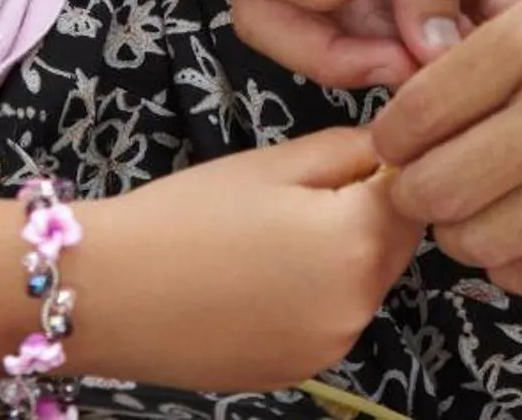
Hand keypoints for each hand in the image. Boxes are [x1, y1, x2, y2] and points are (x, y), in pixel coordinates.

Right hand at [82, 128, 423, 392]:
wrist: (106, 293)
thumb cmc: (187, 215)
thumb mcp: (276, 162)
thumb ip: (351, 151)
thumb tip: (394, 148)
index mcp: (361, 242)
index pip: (414, 193)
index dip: (386, 169)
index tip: (348, 158)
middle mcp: (360, 306)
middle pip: (394, 245)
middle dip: (368, 215)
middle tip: (298, 196)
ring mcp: (330, 348)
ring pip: (363, 284)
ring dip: (341, 258)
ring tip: (270, 238)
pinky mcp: (299, 372)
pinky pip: (329, 321)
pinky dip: (312, 298)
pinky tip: (257, 280)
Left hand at [369, 0, 521, 297]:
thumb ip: (513, 40)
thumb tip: (439, 93)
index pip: (415, 111)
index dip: (393, 132)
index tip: (403, 135)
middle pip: (432, 187)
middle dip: (414, 186)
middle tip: (429, 172)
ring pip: (475, 241)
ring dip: (461, 229)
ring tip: (479, 203)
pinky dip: (514, 263)